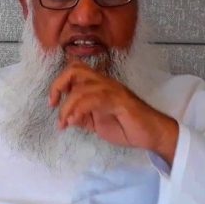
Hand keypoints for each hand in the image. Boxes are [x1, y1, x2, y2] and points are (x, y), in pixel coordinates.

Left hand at [49, 61, 178, 164]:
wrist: (152, 134)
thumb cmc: (127, 127)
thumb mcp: (96, 123)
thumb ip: (82, 117)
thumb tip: (66, 117)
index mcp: (98, 85)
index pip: (74, 70)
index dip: (59, 83)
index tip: (52, 103)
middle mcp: (104, 82)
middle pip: (75, 70)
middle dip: (58, 85)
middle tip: (53, 105)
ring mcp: (113, 90)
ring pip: (82, 88)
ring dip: (67, 106)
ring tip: (65, 123)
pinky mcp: (120, 101)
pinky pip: (95, 99)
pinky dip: (79, 110)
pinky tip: (75, 122)